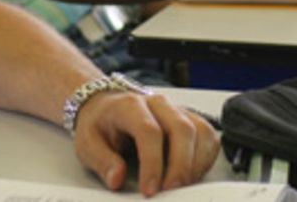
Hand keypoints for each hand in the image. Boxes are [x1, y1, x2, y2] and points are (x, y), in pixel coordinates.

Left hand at [73, 91, 219, 196]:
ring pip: (200, 132)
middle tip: (170, 192)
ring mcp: (177, 109)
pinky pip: (208, 137)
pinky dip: (204, 159)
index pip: (149, 131)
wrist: (106, 107)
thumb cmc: (100, 125)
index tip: (150, 190)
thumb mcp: (87, 143)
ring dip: (195, 164)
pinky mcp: (190, 119)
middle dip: (180, 166)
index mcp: (129, 105)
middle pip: (181, 129)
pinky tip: (189, 174)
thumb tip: (117, 178)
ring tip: (179, 186)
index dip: (152, 163)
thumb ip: (102, 161)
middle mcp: (157, 103)